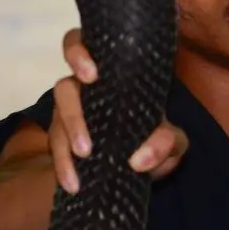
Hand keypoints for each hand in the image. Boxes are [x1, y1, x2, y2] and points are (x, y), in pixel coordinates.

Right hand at [49, 28, 188, 193]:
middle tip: (87, 145)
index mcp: (112, 73)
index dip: (79, 54)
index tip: (91, 75)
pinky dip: (62, 166)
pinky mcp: (63, 139)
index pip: (82, 45)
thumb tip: (139, 160)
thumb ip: (166, 142)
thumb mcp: (173, 139)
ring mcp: (71, 114)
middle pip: (63, 88)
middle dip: (72, 114)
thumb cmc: (159, 135)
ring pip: (56, 120)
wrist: (148, 162)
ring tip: (83, 165)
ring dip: (65, 144)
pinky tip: (72, 184)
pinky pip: (55, 148)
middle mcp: (86, 89)